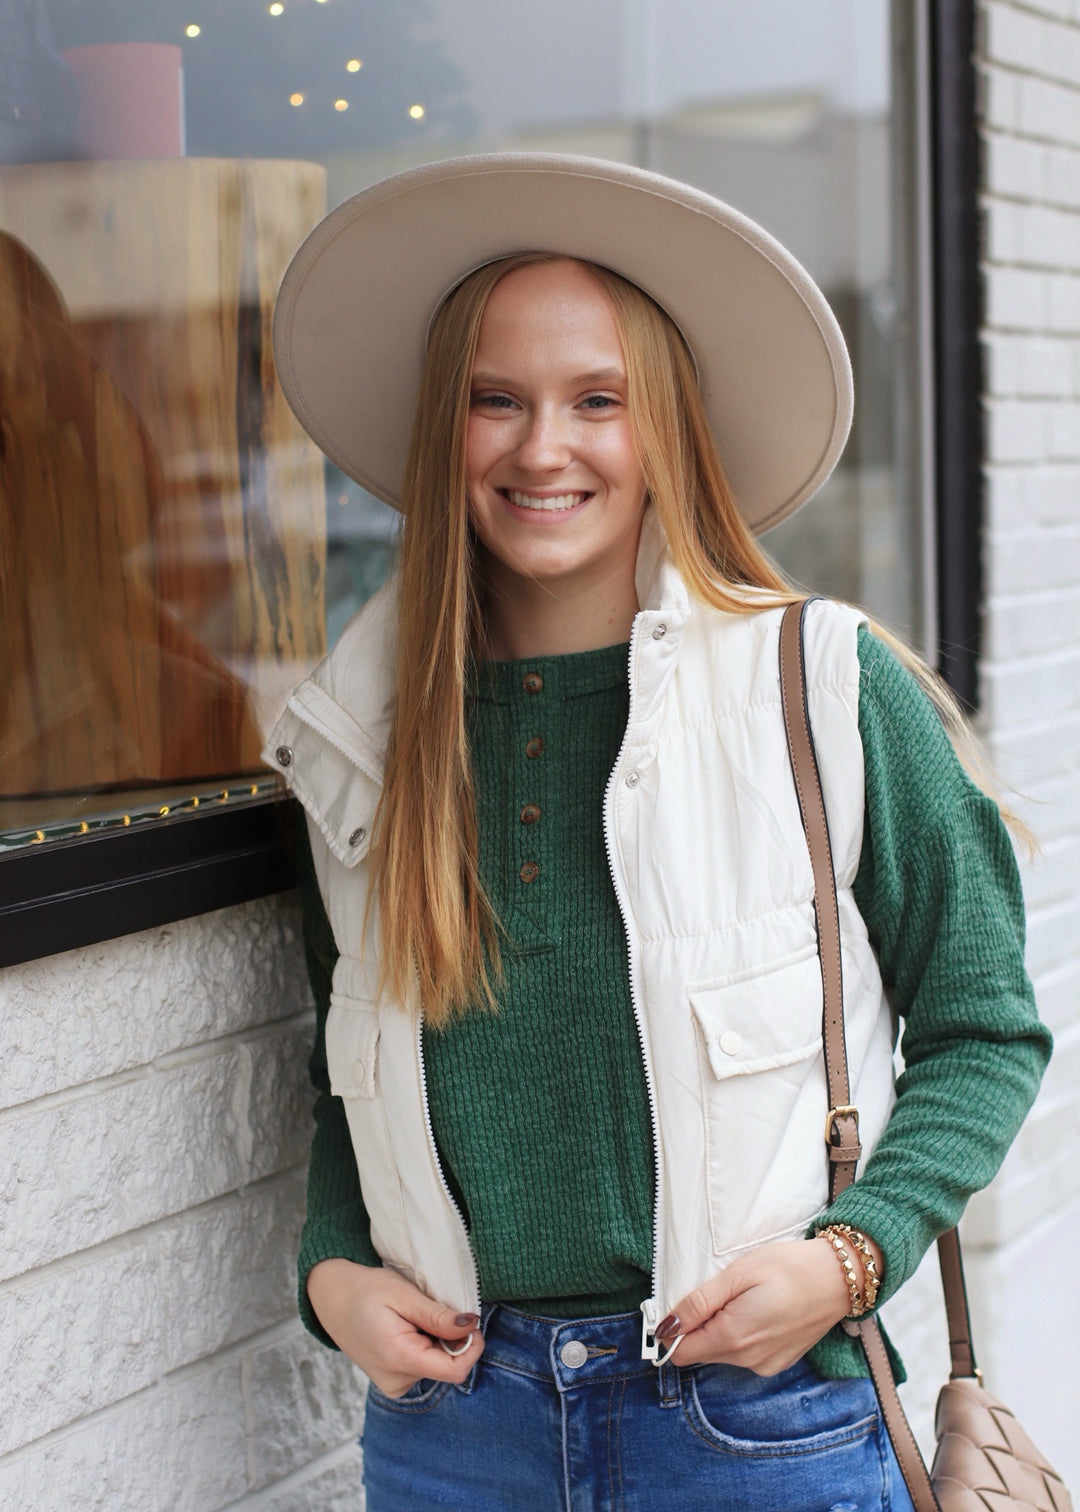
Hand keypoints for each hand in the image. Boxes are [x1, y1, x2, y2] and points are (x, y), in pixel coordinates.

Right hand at [306, 1259, 483, 1397]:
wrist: (332, 1298)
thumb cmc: (366, 1291)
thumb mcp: (404, 1295)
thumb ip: (437, 1316)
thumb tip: (471, 1326)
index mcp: (398, 1359)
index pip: (454, 1371)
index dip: (471, 1347)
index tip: (469, 1320)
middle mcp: (396, 1381)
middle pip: (447, 1367)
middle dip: (450, 1339)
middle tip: (430, 1311)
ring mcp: (393, 1385)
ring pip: (437, 1367)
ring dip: (436, 1342)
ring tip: (412, 1319)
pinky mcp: (393, 1382)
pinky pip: (423, 1368)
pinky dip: (425, 1348)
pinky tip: (407, 1330)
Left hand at [659, 1235, 883, 1375]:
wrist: (839, 1279)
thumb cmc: (789, 1268)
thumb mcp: (738, 1274)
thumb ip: (699, 1303)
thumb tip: (667, 1326)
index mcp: (734, 1337)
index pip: (682, 1354)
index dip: (674, 1331)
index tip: (682, 1307)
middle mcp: (748, 1361)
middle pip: (702, 1353)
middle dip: (700, 1327)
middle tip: (720, 1293)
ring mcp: (765, 1365)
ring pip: (723, 1354)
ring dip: (721, 1330)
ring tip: (744, 1298)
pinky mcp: (778, 1363)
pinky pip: (745, 1356)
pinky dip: (742, 1336)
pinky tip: (759, 1311)